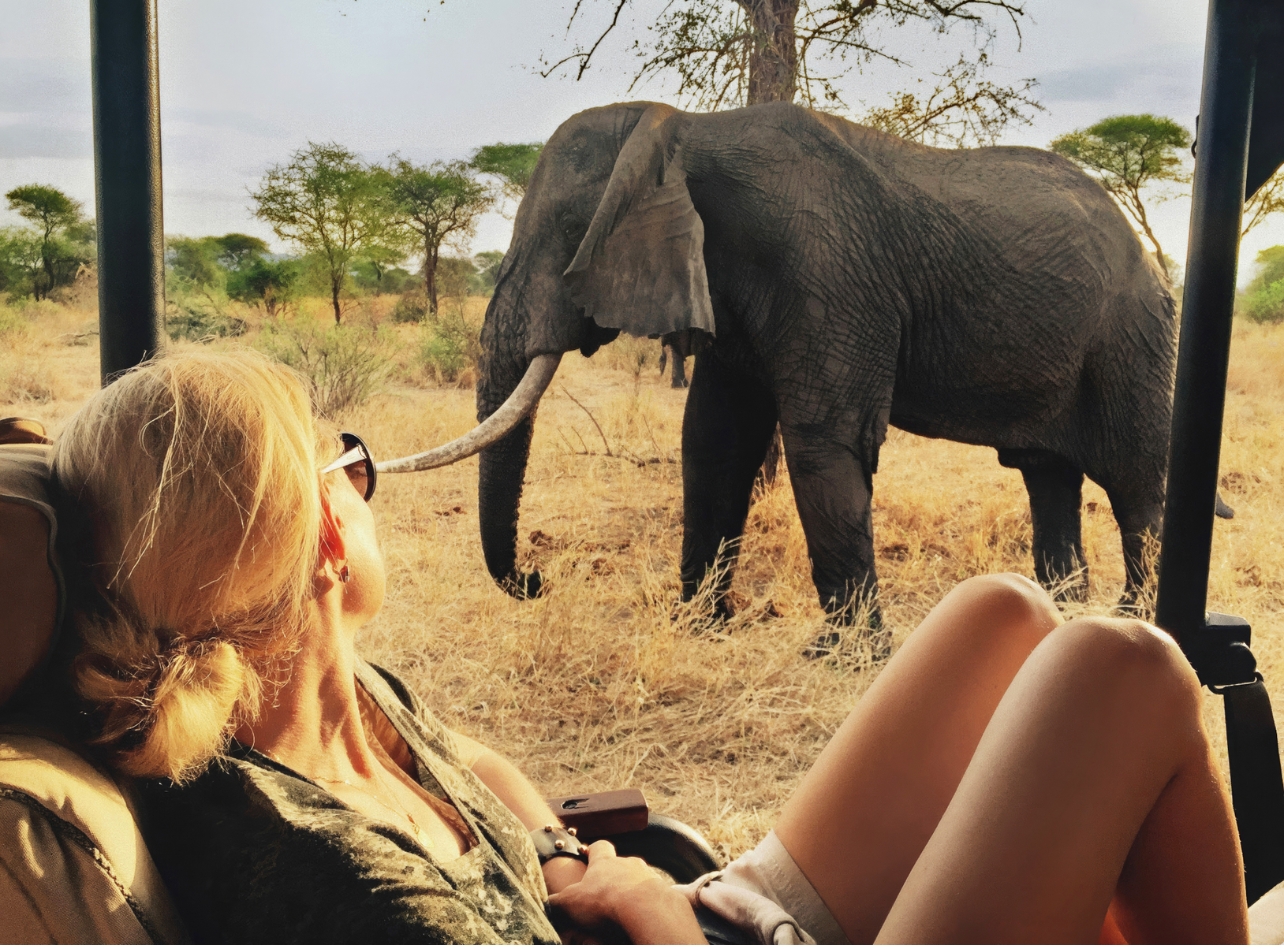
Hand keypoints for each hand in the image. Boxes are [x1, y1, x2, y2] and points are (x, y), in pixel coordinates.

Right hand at [547, 840, 705, 944]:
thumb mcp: (571, 902)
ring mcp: (649, 876)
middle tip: (607, 893)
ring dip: (634, 891)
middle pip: (622, 864)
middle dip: (616, 876)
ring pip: (641, 879)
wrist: (645, 908)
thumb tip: (547, 905)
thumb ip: (557, 902)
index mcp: (605, 863)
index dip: (594, 852)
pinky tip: (643, 918)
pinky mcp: (665, 894)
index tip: (589, 856)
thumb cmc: (605, 900)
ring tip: (627, 910)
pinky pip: (657, 897)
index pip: (600, 847)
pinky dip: (650, 906)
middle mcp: (629, 864)